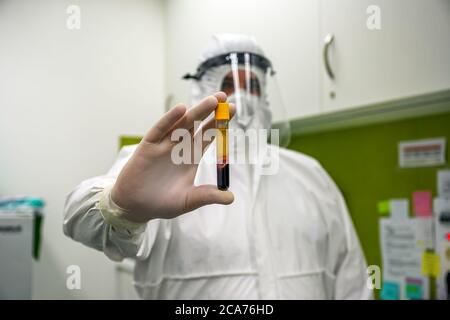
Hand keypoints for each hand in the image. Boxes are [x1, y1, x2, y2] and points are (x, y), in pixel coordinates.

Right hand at [111, 92, 234, 222]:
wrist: (135, 207)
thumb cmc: (162, 203)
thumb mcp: (189, 200)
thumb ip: (208, 196)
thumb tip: (231, 198)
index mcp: (191, 157)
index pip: (209, 136)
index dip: (220, 124)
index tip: (232, 110)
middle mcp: (179, 147)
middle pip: (198, 125)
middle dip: (211, 112)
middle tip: (224, 97)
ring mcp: (164, 145)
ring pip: (182, 124)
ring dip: (196, 112)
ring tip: (212, 101)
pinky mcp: (148, 146)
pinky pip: (160, 130)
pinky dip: (169, 119)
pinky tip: (181, 109)